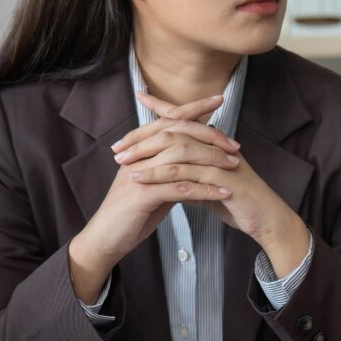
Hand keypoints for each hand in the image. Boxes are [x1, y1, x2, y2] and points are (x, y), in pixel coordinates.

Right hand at [69, 95, 239, 301]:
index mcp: (140, 150)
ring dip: (211, 161)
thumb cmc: (130, 215)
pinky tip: (224, 193)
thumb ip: (170, 173)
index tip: (219, 100)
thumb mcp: (153, 188)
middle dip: (209, 135)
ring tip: (235, 166)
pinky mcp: (143, 195)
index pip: (169, 120)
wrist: (105, 240)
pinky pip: (180, 188)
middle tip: (235, 143)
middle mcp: (138, 156)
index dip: (193, 108)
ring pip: (180, 158)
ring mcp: (139, 174)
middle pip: (177, 133)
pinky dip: (205, 190)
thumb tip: (193, 165)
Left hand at [116, 92, 308, 277]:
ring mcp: (218, 160)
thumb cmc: (241, 203)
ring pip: (176, 148)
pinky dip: (159, 173)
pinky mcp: (219, 178)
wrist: (266, 219)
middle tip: (118, 147)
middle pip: (174, 130)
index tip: (141, 96)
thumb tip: (174, 178)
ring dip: (146, 155)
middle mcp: (216, 146)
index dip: (163, 107)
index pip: (185, 119)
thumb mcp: (211, 186)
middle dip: (143, 137)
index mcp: (214, 144)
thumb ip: (193, 178)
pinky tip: (141, 178)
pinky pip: (184, 172)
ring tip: (123, 163)